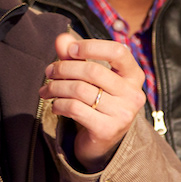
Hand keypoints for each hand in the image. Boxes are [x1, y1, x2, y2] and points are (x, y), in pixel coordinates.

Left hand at [40, 33, 146, 171]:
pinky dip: (59, 104)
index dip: (91, 46)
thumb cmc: (97, 102)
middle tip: (49, 72)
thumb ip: (76, 56)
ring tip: (46, 90)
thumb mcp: (89, 77)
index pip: (117, 51)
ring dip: (56, 87)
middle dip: (64, 68)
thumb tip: (62, 39)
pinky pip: (75, 109)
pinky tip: (55, 105)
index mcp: (134, 75)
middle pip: (93, 71)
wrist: (103, 142)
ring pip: (80, 90)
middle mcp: (133, 94)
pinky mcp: (107, 130)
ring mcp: (122, 113)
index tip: (70, 50)